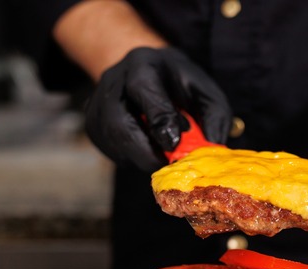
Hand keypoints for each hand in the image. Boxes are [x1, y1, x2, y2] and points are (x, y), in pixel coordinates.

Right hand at [85, 47, 231, 171]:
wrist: (147, 74)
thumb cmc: (180, 85)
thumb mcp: (204, 90)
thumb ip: (214, 116)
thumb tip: (212, 147)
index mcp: (142, 64)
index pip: (144, 89)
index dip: (158, 119)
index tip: (174, 144)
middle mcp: (113, 81)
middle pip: (118, 123)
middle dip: (145, 151)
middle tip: (168, 166)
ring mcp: (96, 104)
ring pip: (112, 141)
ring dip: (140, 157)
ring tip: (161, 156)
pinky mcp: (92, 125)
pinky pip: (110, 150)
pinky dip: (132, 158)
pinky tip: (148, 151)